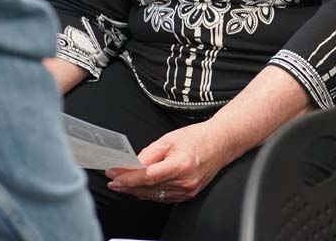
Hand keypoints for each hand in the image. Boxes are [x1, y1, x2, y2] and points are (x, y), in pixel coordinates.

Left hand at [106, 121, 234, 202]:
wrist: (221, 143)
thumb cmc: (199, 138)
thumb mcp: (169, 139)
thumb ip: (149, 154)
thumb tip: (131, 165)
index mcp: (180, 165)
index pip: (147, 177)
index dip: (127, 178)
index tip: (113, 175)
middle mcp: (185, 181)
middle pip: (148, 188)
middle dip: (127, 184)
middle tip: (113, 179)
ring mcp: (187, 190)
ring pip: (154, 195)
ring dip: (136, 190)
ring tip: (123, 183)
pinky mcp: (188, 194)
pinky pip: (163, 197)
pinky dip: (150, 192)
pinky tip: (141, 186)